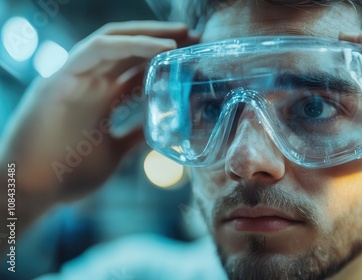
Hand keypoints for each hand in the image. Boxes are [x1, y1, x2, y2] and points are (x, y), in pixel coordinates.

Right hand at [0, 21, 198, 200]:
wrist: (31, 191)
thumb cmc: (69, 174)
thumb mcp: (114, 151)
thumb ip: (133, 137)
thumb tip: (158, 131)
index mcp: (101, 98)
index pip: (136, 69)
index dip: (164, 62)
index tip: (194, 61)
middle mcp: (89, 83)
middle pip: (129, 50)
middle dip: (163, 41)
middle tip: (196, 39)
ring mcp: (74, 78)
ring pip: (114, 41)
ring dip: (149, 35)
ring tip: (183, 35)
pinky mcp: (61, 78)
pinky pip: (97, 50)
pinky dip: (130, 45)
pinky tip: (161, 48)